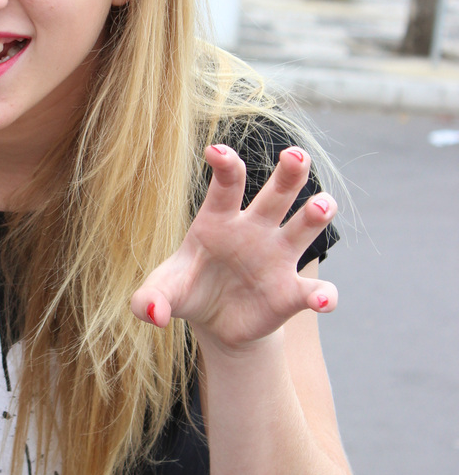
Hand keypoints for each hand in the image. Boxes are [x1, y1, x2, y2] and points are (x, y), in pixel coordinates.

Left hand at [130, 144, 336, 350]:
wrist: (215, 323)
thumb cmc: (188, 292)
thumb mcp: (164, 293)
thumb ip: (150, 298)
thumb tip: (150, 314)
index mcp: (219, 219)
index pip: (227, 184)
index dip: (226, 165)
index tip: (216, 151)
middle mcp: (254, 229)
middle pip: (277, 192)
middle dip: (289, 172)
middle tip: (295, 155)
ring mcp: (277, 257)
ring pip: (303, 226)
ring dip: (316, 213)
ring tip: (322, 205)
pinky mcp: (290, 292)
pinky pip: (311, 290)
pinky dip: (323, 295)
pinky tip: (324, 300)